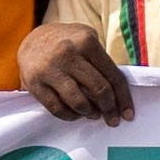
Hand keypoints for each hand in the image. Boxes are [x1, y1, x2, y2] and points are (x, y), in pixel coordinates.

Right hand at [16, 21, 132, 123]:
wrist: (31, 40)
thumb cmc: (67, 44)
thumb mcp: (86, 41)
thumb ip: (102, 63)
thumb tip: (119, 96)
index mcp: (86, 41)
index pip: (112, 75)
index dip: (123, 98)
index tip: (128, 114)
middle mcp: (68, 53)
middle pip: (99, 89)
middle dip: (109, 109)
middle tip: (112, 119)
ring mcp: (50, 69)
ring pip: (79, 102)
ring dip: (90, 113)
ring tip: (93, 114)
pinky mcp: (35, 83)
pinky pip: (57, 108)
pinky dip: (70, 116)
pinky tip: (75, 115)